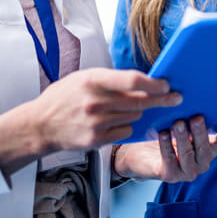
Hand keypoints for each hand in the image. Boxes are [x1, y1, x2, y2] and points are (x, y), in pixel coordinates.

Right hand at [32, 68, 182, 154]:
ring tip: (134, 106)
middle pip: (139, 101)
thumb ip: (109, 79)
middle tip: (175, 97)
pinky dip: (126, 124)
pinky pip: (125, 130)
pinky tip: (116, 120)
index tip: (166, 84)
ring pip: (134, 115)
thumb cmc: (64, 96)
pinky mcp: (96, 140)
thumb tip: (140, 80)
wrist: (41, 124)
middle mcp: (95, 101)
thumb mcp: (83, 77)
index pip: (131, 80)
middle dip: (160, 99)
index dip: (153, 83)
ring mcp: (96, 122)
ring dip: (139, 111)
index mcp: (92, 80)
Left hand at [113, 114, 216, 182]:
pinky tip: (162, 134)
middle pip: (207, 147)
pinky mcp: (170, 174)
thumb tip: (197, 85)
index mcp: (209, 145)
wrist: (141, 152)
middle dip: (201, 132)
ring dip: (183, 138)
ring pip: (188, 155)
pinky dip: (165, 146)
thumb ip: (192, 109)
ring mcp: (187, 169)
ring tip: (178, 124)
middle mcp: (202, 159)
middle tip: (197, 118)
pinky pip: (169, 160)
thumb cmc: (165, 131)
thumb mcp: (182, 118)